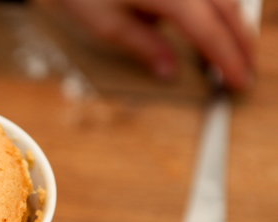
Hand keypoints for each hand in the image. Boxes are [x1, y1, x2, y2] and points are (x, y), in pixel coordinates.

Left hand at [55, 0, 255, 89]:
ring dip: (233, 25)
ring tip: (234, 54)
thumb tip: (170, 72)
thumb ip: (144, 47)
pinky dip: (219, 8)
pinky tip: (216, 25)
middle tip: (243, 74)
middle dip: (239, 44)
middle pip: (227, 10)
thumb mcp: (108, 26)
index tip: (238, 82)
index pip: (208, 31)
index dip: (227, 59)